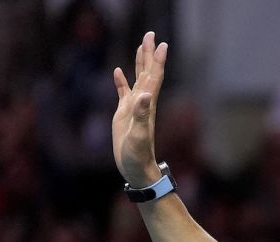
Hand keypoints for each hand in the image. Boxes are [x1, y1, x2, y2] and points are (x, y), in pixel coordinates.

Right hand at [112, 32, 167, 187]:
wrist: (136, 169)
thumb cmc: (138, 155)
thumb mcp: (138, 135)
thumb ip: (141, 115)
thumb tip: (144, 94)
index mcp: (147, 105)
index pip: (153, 77)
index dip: (157, 60)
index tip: (161, 43)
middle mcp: (143, 103)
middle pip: (147, 72)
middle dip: (149, 54)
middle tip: (150, 34)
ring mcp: (133, 108)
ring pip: (138, 79)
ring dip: (139, 63)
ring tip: (141, 46)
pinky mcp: (124, 114)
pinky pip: (123, 92)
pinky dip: (121, 81)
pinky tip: (118, 71)